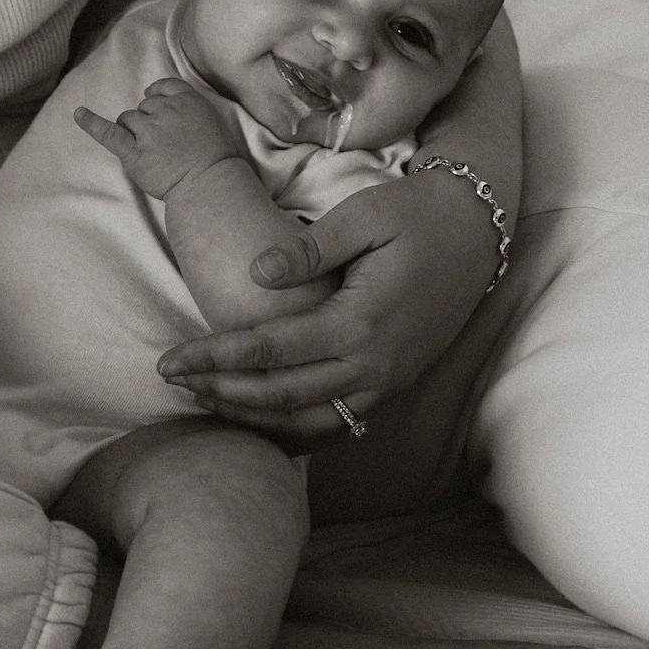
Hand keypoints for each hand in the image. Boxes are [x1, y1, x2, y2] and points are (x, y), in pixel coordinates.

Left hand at [76, 77, 245, 199]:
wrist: (209, 183)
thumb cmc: (214, 157)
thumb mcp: (210, 120)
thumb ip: (187, 108)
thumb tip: (161, 102)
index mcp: (187, 101)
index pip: (163, 88)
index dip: (156, 97)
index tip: (154, 103)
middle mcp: (166, 111)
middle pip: (144, 107)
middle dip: (148, 121)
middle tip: (165, 145)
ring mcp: (149, 131)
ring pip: (128, 118)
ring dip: (133, 131)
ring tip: (151, 152)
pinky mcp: (134, 152)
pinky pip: (108, 132)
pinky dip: (91, 122)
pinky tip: (78, 114)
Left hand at [157, 161, 502, 436]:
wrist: (479, 232)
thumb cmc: (418, 215)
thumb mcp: (364, 215)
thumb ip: (309, 248)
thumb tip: (256, 274)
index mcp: (360, 322)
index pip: (270, 351)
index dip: (215, 359)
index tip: (169, 360)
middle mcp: (374, 364)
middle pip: (281, 396)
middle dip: (221, 392)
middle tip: (172, 380)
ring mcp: (387, 381)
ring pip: (308, 423)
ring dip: (254, 419)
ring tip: (205, 401)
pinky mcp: (394, 384)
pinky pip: (338, 424)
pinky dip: (295, 432)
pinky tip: (260, 422)